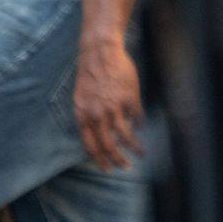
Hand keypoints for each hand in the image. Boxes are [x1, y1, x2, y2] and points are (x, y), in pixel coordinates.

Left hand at [73, 37, 144, 170]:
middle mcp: (97, 115)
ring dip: (135, 148)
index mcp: (82, 115)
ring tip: (141, 153)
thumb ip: (89, 117)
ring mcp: (114, 108)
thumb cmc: (89, 75)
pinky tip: (141, 127)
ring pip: (126, 136)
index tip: (107, 169)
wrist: (100, 53)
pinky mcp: (129, 100)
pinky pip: (137, 118)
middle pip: (108, 145)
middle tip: (126, 167)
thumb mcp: (81, 98)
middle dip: (118, 160)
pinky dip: (139, 124)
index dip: (99, 160)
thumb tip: (101, 135)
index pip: (90, 145)